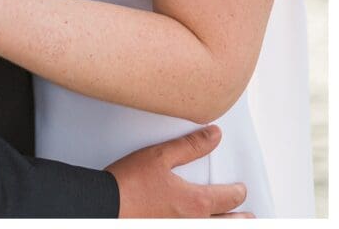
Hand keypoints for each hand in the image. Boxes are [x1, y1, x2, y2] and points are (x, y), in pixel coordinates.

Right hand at [107, 125, 252, 217]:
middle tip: (250, 216)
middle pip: (228, 225)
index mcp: (195, 202)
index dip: (238, 192)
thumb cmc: (130, 183)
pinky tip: (202, 225)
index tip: (241, 189)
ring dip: (227, 227)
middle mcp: (194, 224)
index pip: (228, 198)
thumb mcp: (160, 156)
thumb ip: (191, 146)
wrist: (106, 207)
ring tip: (235, 224)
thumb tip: (214, 136)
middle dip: (241, 219)